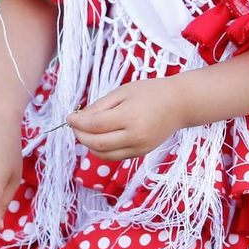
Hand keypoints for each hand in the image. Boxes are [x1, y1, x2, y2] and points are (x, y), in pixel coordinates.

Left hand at [68, 78, 182, 161]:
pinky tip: (98, 138)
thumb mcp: (123, 91)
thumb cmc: (151, 92)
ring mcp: (139, 147)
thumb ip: (100, 106)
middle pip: (96, 143)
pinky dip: (102, 150)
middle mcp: (134, 136)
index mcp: (129, 116)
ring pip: (104, 154)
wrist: (179, 105)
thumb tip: (79, 118)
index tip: (68, 117)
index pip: (95, 125)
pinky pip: (115, 156)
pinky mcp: (141, 153)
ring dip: (89, 145)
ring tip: (84, 132)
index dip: (78, 122)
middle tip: (74, 125)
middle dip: (79, 135)